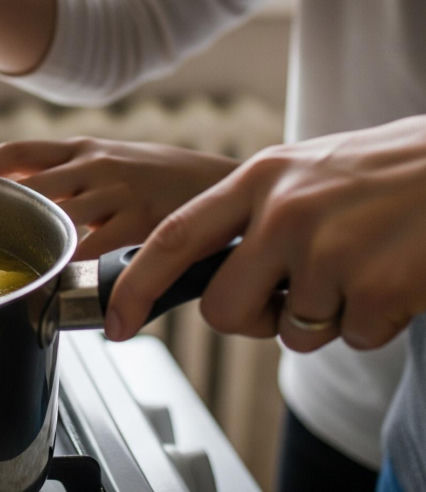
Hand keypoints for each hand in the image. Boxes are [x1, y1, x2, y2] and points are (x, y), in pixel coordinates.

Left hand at [0, 137, 237, 259]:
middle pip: (29, 185)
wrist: (228, 184)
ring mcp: (118, 191)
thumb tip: (24, 190)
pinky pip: (98, 248)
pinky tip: (58, 284)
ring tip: (0, 268)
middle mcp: (95, 165)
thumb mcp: (114, 161)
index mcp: (83, 149)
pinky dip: (75, 267)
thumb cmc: (166, 177)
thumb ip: (71, 175)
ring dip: (31, 244)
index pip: (19, 151)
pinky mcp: (143, 221)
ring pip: (58, 218)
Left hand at [105, 115, 425, 352]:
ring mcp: (330, 251)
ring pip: (295, 333)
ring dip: (325, 316)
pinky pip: (353, 338)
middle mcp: (284, 213)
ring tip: (360, 264)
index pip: (175, 236)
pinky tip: (392, 275)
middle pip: (225, 310)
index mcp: (260, 179)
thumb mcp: (301, 171)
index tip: (117, 322)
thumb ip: (250, 213)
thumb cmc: (383, 172)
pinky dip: (372, 321)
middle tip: (289, 298)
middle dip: (250, 321)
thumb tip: (205, 268)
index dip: (137, 284)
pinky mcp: (378, 288)